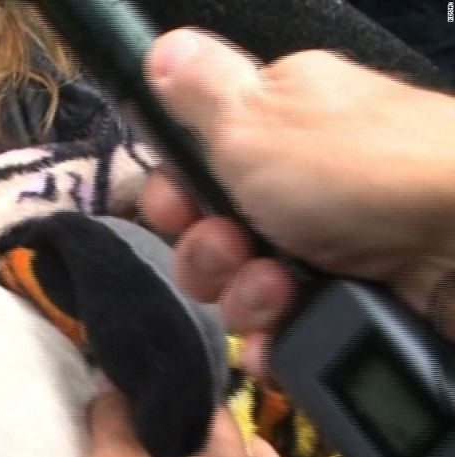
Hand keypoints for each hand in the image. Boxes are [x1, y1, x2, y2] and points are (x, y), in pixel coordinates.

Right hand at [138, 28, 454, 376]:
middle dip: (209, 254)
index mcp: (277, 125)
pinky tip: (294, 328)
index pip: (193, 168)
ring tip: (285, 289)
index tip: (181, 207)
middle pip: (209, 237)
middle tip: (239, 245)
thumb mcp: (257, 116)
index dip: (174, 196)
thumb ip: (199, 88)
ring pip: (240, 291)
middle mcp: (299, 185)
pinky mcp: (345, 303)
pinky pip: (280, 333)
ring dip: (246, 298)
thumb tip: (163, 47)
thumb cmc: (364, 169)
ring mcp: (325, 249)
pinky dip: (279, 338)